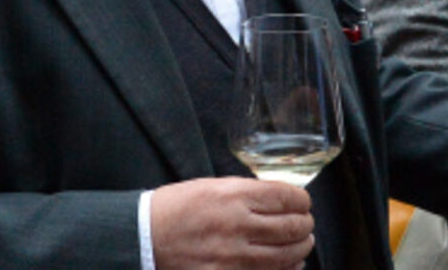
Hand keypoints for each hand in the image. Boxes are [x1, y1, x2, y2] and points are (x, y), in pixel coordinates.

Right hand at [152, 177, 314, 269]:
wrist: (142, 238)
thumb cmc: (176, 208)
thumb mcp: (212, 186)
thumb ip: (248, 192)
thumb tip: (281, 198)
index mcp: (233, 195)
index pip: (286, 197)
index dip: (302, 200)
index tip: (304, 202)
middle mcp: (236, 225)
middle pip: (291, 227)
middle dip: (305, 225)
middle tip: (306, 224)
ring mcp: (231, 256)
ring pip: (285, 255)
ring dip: (301, 248)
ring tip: (303, 243)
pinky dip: (285, 269)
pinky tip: (290, 264)